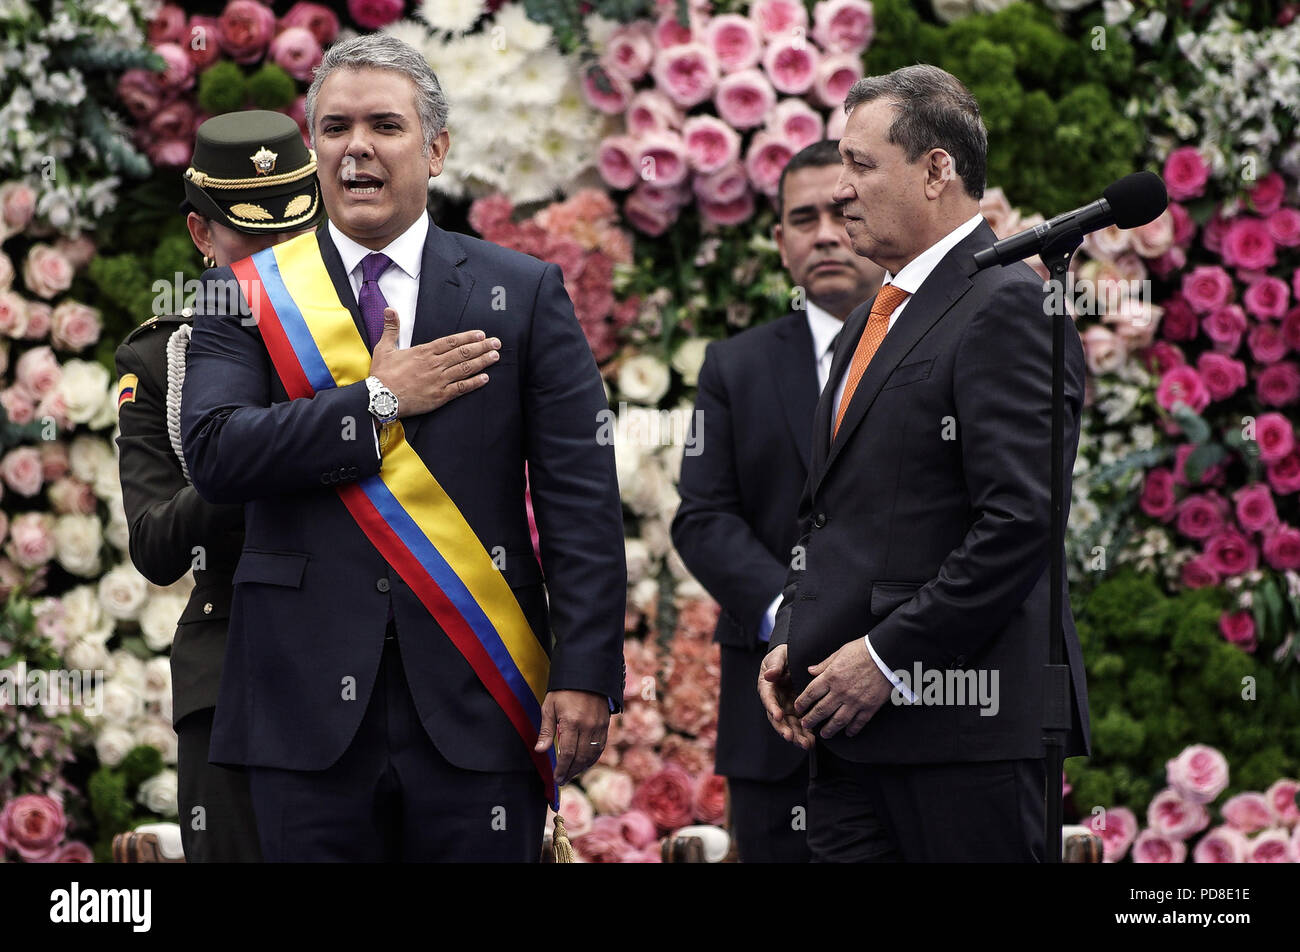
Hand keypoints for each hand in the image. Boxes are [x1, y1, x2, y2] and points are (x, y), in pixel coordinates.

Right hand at [368, 307, 499, 416]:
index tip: (481, 334)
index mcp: (424, 352)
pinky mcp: (440, 396)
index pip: (451, 342)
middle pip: (463, 353)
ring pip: (465, 368)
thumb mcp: (384, 348)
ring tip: (495, 356)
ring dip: (482, 362)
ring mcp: (439, 380)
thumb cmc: (382, 375)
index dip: (468, 337)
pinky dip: (474, 383)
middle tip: (496, 343)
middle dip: (481, 347)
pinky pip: (461, 388)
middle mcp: (435, 364)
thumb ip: (391, 328)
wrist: (380, 398)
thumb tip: (389, 310)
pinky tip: (485, 378)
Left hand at [534, 689, 609, 784]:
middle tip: (562, 780)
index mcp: (572, 722)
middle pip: (581, 757)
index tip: (557, 778)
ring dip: (582, 767)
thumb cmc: (564, 690)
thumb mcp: (550, 706)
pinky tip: (584, 762)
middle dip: (571, 772)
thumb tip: (540, 750)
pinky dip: (592, 758)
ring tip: (571, 773)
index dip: (562, 769)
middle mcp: (588, 726)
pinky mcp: (605, 724)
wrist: (587, 673)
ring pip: (592, 755)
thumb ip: (546, 731)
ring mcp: (598, 726)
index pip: (567, 753)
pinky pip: (600, 747)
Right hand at [757, 645, 814, 749]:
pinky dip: (806, 734)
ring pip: (789, 725)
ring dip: (796, 736)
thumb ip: (775, 665)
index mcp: (768, 688)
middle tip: (791, 737)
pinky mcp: (798, 711)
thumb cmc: (784, 656)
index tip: (778, 715)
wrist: (795, 658)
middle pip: (778, 718)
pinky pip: (801, 725)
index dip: (772, 708)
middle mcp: (776, 701)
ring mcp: (787, 708)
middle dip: (784, 729)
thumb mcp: (779, 656)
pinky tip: (812, 742)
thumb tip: (769, 675)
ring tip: (805, 744)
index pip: (768, 699)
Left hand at [794, 639, 892, 738]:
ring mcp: (855, 701)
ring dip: (829, 729)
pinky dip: (852, 729)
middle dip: (811, 720)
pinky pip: (859, 722)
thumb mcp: (839, 652)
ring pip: (838, 721)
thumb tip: (810, 670)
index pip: (811, 693)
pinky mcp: (870, 706)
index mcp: (831, 676)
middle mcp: (841, 691)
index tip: (798, 708)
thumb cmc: (864, 650)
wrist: (886, 654)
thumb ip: (824, 665)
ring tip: (824, 734)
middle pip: (821, 710)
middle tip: (806, 725)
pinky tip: (848, 732)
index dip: (802, 703)